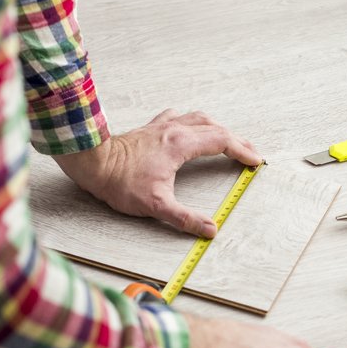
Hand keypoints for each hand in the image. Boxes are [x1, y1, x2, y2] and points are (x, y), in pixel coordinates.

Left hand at [52, 110, 261, 237]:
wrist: (91, 162)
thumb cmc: (119, 182)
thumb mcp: (155, 205)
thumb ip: (185, 218)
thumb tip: (210, 229)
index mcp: (181, 144)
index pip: (222, 142)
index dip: (242, 151)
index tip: (255, 162)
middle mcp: (175, 130)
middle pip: (215, 128)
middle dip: (237, 140)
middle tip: (249, 153)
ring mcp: (162, 126)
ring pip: (198, 119)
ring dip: (217, 128)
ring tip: (228, 139)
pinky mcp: (150, 129)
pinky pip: (178, 117)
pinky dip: (192, 121)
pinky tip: (189, 126)